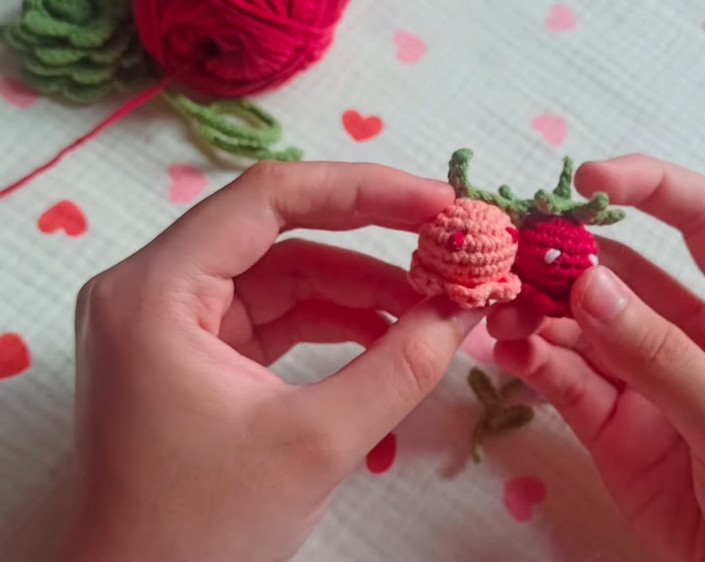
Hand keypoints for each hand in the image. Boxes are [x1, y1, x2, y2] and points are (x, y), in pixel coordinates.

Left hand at [61, 162, 482, 561]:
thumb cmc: (202, 529)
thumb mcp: (318, 443)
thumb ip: (404, 366)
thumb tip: (470, 306)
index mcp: (156, 292)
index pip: (270, 198)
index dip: (365, 190)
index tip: (440, 203)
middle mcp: (153, 289)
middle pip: (278, 229)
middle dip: (371, 237)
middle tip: (449, 242)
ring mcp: (171, 321)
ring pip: (283, 272)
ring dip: (361, 285)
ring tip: (433, 303)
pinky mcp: (194, 353)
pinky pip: (275, 313)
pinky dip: (335, 319)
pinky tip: (391, 334)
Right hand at [490, 156, 704, 561]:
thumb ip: (665, 357)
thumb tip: (588, 282)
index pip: (704, 222)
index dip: (649, 187)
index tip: (585, 180)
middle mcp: (699, 336)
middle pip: (624, 272)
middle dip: (567, 256)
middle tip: (509, 251)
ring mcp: (652, 384)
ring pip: (584, 327)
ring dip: (539, 310)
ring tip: (497, 309)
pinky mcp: (616, 431)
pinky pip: (568, 382)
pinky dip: (534, 363)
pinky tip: (507, 351)